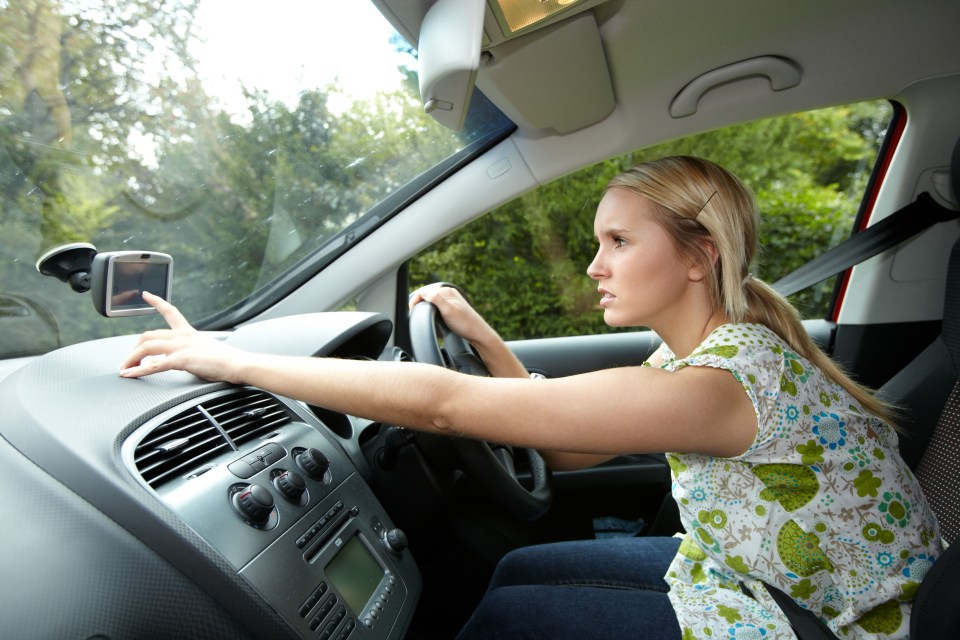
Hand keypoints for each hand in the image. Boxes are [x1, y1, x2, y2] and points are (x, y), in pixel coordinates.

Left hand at [118, 292, 246, 382]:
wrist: (237, 363)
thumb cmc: (226, 359)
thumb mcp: (205, 349)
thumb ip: (190, 350)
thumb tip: (181, 358)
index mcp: (189, 332)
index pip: (170, 311)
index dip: (156, 302)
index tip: (146, 294)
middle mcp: (182, 336)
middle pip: (148, 335)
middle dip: (134, 349)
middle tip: (129, 361)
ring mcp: (180, 347)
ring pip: (146, 347)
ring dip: (131, 359)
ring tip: (125, 369)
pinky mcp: (181, 360)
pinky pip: (153, 365)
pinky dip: (138, 371)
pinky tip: (130, 375)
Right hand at [408, 284, 493, 345]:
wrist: (478, 334)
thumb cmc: (464, 324)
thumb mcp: (447, 309)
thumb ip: (435, 298)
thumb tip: (423, 292)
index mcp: (446, 291)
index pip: (424, 291)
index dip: (415, 300)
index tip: (412, 311)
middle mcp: (449, 294)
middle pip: (427, 295)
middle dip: (419, 303)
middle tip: (415, 314)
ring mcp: (451, 301)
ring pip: (432, 301)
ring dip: (426, 307)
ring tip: (422, 316)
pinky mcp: (453, 309)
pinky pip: (438, 306)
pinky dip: (432, 311)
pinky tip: (434, 319)